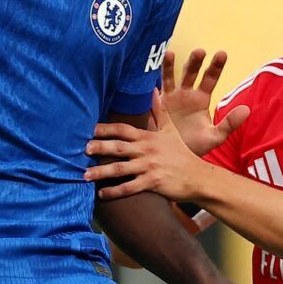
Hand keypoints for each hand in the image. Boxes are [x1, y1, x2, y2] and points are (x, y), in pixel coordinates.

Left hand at [85, 93, 214, 203]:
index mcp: (148, 137)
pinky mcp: (153, 183)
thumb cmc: (181, 153)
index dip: (106, 129)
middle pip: (118, 147)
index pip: (123, 130)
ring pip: (121, 168)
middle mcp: (147, 150)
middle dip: (100, 147)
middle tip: (83, 149)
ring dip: (101, 172)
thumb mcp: (170, 130)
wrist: (198, 176)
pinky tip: (102, 193)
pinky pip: (130, 187)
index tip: (90, 130)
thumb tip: (153, 90)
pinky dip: (115, 191)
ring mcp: (149, 167)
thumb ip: (159, 111)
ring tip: (85, 175)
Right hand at [157, 47, 247, 156]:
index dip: (216, 66)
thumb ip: (230, 124)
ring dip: (170, 65)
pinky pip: (155, 91)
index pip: (210, 78)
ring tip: (170, 53)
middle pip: (191, 73)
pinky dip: (153, 81)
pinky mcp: (157, 105)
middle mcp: (186, 94)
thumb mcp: (215, 137)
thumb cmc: (195, 147)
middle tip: (200, 51)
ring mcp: (171, 97)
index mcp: (202, 99)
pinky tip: (151, 75)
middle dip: (195, 62)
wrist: (174, 158)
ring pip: (170, 77)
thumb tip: (247, 109)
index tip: (222, 53)